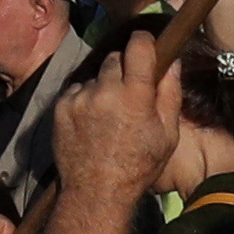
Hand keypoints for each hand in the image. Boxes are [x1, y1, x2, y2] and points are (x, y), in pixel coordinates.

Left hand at [48, 30, 183, 203]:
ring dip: (103, 87)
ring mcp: (80, 97)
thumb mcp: (167, 134)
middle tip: (129, 94)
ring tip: (108, 115)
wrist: (96, 192)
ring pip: (96, 76)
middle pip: (116, 58)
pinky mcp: (61, 106)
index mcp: (135, 94)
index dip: (144, 42)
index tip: (146, 46)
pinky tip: (91, 122)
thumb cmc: (138, 166)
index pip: (138, 45)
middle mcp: (105, 90)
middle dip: (124, 70)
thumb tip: (173, 62)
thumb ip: (170, 94)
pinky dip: (85, 100)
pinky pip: (77, 90)